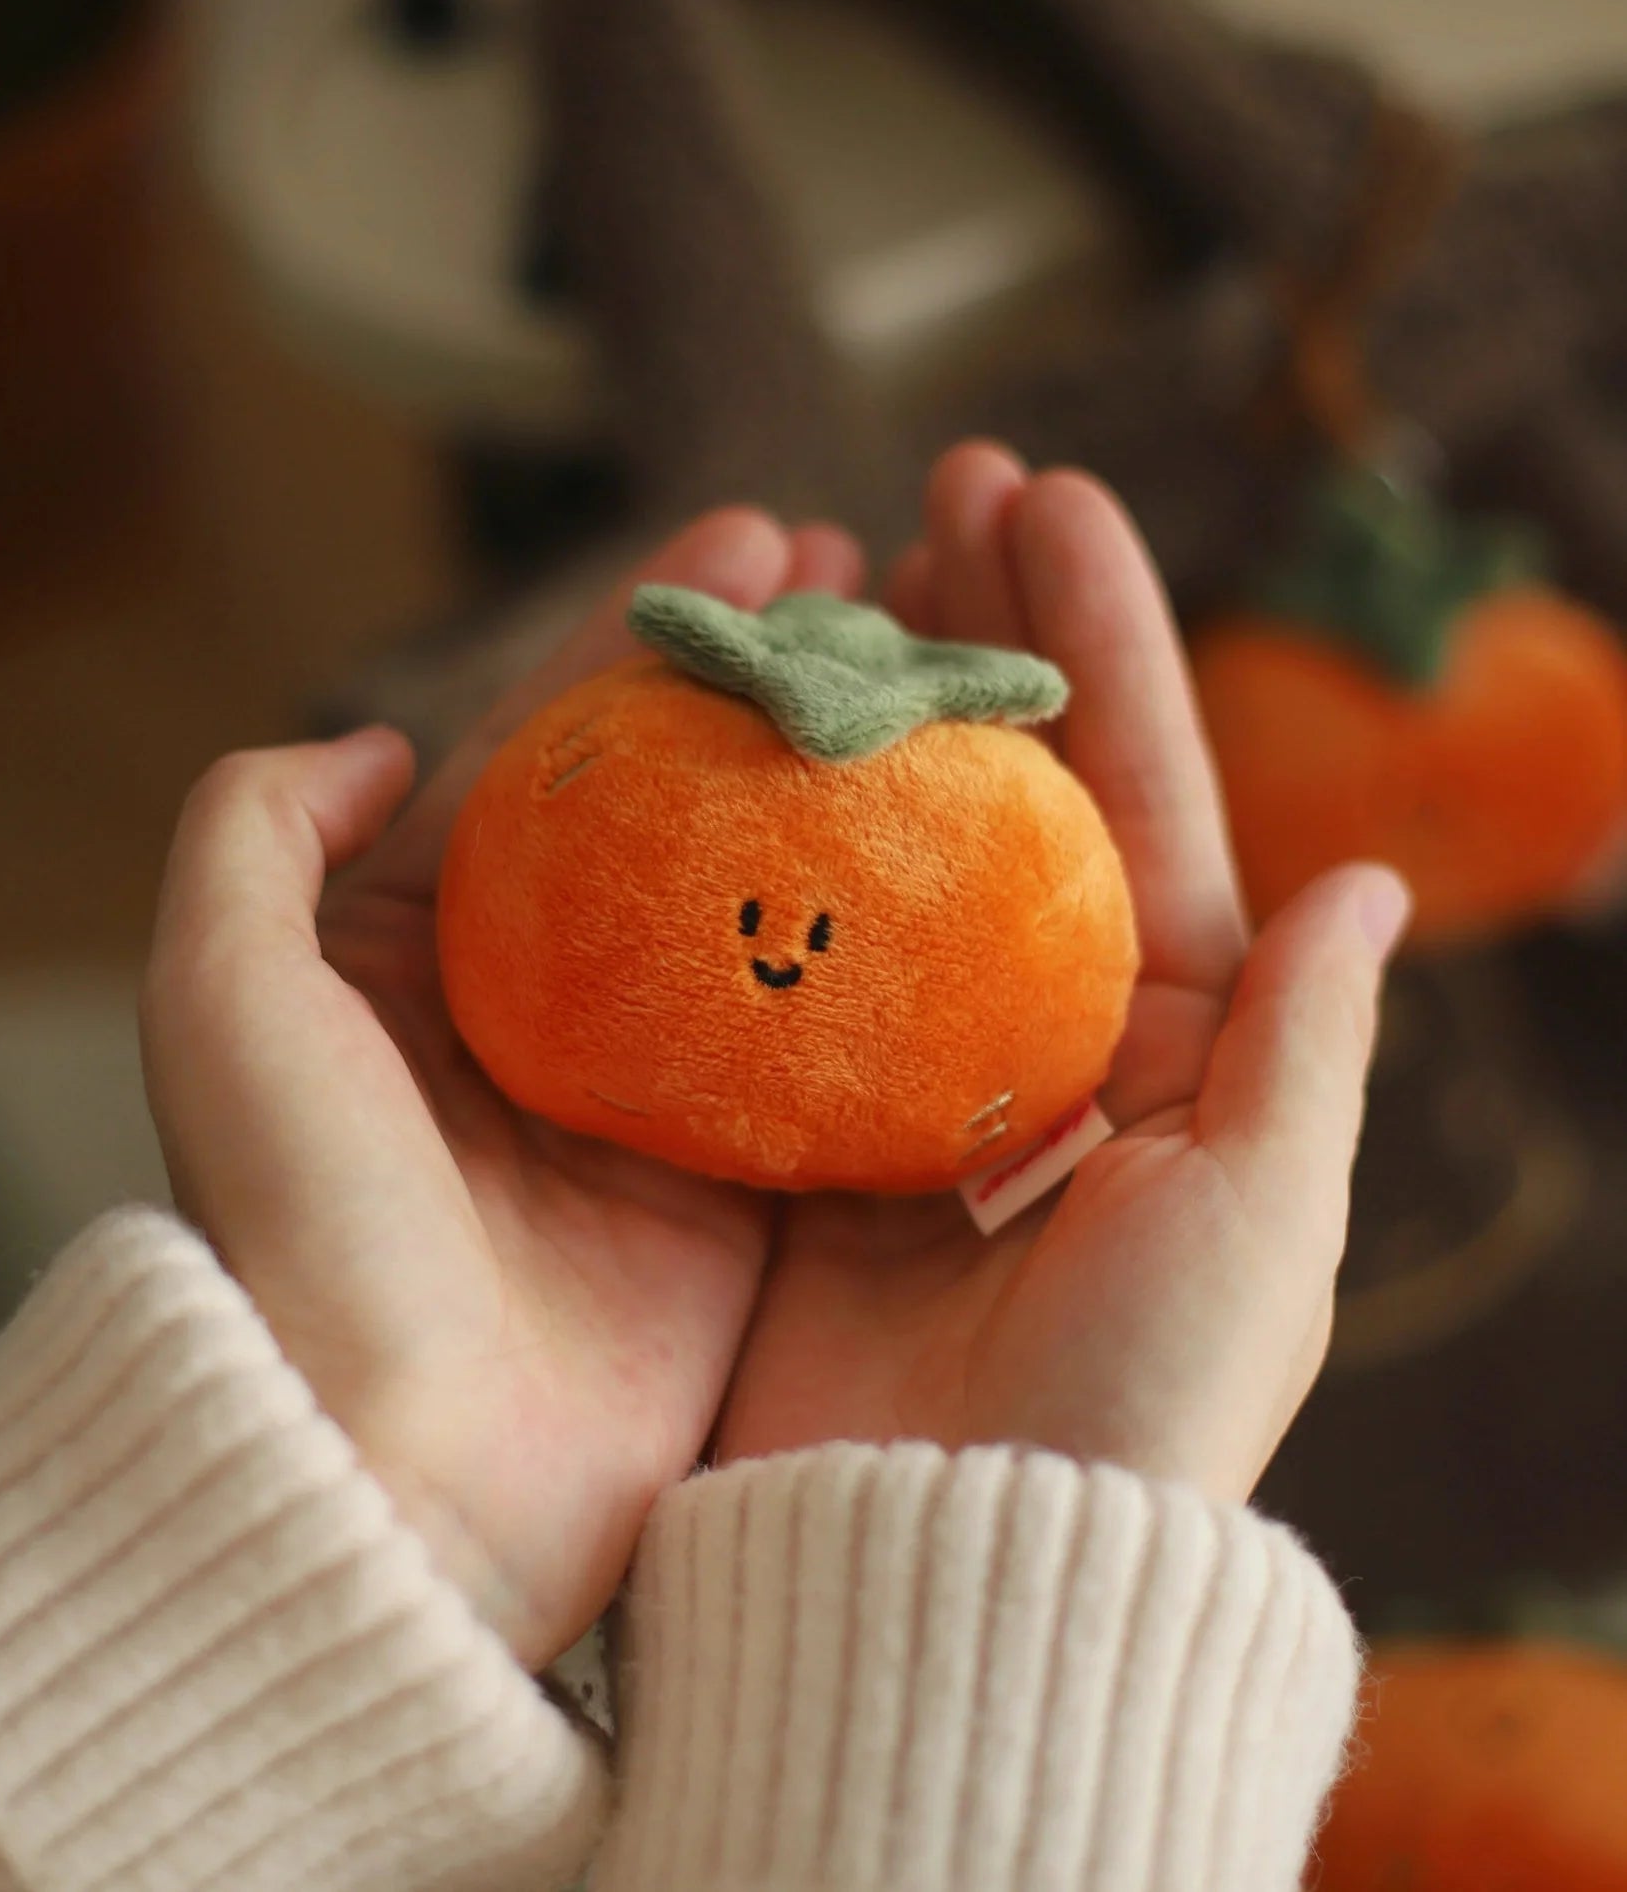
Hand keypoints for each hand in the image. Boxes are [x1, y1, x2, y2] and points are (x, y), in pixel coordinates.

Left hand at [140, 510, 863, 1668]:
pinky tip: (974, 839)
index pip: (554, 748)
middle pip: (678, 803)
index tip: (751, 537)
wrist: (404, 1472)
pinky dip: (898, 937)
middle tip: (866, 570)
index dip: (646, 631)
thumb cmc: (303, 1229)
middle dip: (766, 679)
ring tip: (936, 665)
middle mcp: (548, 1009)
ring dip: (845, 779)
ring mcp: (654, 1091)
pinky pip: (832, 1032)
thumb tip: (367, 738)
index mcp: (428, 951)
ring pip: (766, 895)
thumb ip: (251, 833)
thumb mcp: (222, 1001)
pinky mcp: (743, 1180)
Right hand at [716, 445, 1408, 1500]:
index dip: (1099, 644)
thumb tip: (1360, 880)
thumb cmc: (1131, 1415)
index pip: (1135, 801)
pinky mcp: (782, 1135)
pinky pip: (764, 960)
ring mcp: (896, 1083)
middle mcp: (1028, 1047)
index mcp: (1163, 1049)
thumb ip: (1299, 1052)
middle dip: (974, 642)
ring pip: (877, 857)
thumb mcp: (1256, 1230)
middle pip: (1000, 802)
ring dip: (858, 713)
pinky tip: (710, 742)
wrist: (951, 1576)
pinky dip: (745, 848)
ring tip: (825, 570)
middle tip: (927, 495)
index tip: (1045, 498)